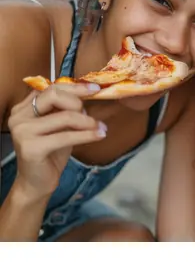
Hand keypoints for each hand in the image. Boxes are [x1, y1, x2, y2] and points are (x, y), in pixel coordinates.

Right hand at [7, 83, 106, 199]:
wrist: (37, 182)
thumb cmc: (51, 152)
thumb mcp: (60, 126)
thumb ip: (67, 109)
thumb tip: (88, 94)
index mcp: (24, 108)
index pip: (51, 87)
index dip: (75, 87)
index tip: (95, 89)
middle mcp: (19, 116)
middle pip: (54, 95)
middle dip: (79, 102)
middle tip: (92, 115)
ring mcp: (22, 132)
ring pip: (65, 116)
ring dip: (88, 122)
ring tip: (100, 128)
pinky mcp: (31, 148)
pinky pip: (66, 136)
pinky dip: (87, 135)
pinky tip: (99, 135)